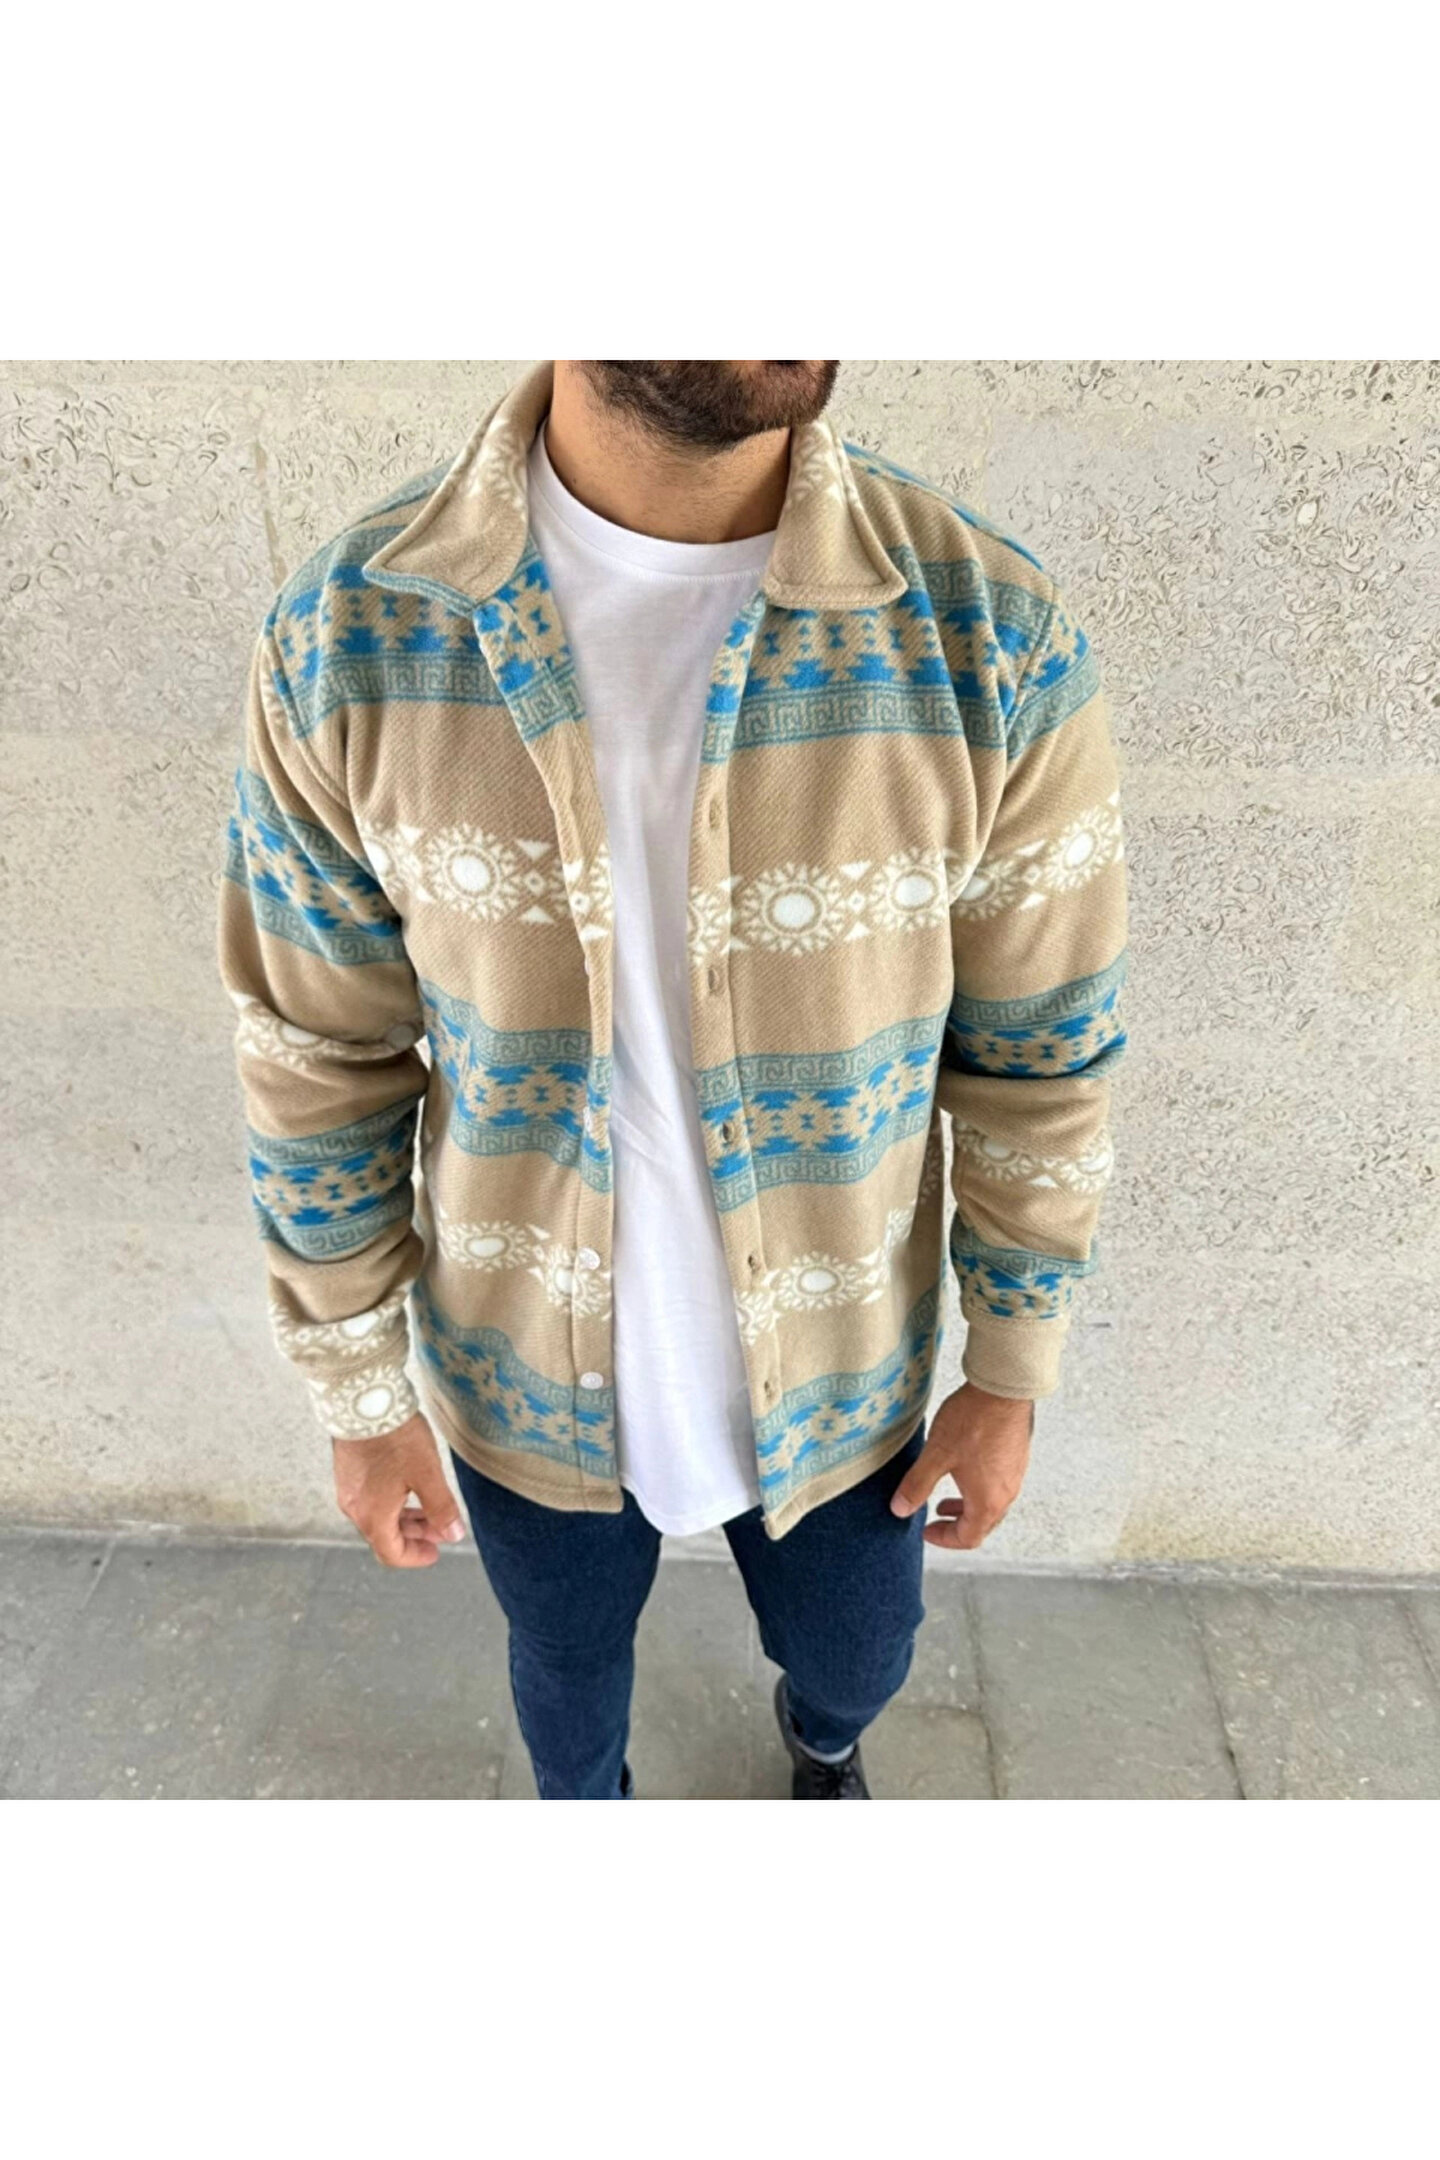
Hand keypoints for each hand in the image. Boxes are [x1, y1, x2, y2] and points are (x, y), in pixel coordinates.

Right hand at [332, 1411, 467, 1567]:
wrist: (362, 1400)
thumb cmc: (395, 1438)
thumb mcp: (427, 1474)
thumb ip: (441, 1508)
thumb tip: (454, 1534)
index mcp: (372, 1516)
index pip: (392, 1553)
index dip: (415, 1557)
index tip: (435, 1552)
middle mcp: (355, 1507)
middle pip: (385, 1534)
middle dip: (415, 1535)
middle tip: (440, 1528)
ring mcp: (348, 1488)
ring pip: (378, 1514)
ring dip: (404, 1517)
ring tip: (430, 1509)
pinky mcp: (347, 1470)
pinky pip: (370, 1497)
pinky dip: (391, 1501)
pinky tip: (408, 1487)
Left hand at [890, 1382, 1034, 1549]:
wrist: (1004, 1387)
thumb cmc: (973, 1421)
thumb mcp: (936, 1455)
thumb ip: (917, 1485)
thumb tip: (900, 1509)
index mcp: (987, 1502)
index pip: (968, 1538)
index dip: (945, 1539)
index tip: (927, 1531)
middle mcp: (1006, 1493)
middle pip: (982, 1524)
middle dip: (956, 1524)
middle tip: (935, 1517)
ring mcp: (1015, 1474)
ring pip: (992, 1504)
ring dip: (968, 1505)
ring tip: (946, 1496)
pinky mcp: (1017, 1456)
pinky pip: (999, 1485)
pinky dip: (980, 1488)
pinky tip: (965, 1468)